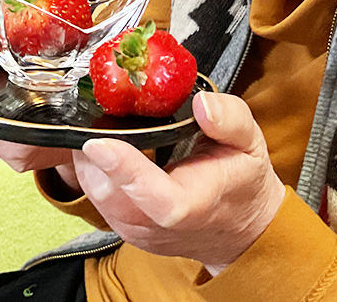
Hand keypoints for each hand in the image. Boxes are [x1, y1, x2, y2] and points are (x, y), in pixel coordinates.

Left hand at [71, 92, 285, 274]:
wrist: (240, 227)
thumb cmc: (242, 179)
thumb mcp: (250, 141)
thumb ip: (231, 119)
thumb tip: (202, 103)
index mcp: (195, 204)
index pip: (157, 196)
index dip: (125, 170)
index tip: (98, 142)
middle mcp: (161, 226)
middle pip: (114, 197)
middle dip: (92, 159)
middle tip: (86, 118)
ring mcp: (140, 232)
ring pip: (98, 200)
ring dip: (88, 165)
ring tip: (91, 128)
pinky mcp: (127, 231)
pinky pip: (99, 201)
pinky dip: (93, 173)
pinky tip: (99, 149)